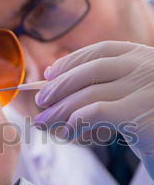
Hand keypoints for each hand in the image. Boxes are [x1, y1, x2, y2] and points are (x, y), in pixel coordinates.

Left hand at [34, 41, 153, 178]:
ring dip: (60, 109)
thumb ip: (111, 88)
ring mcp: (146, 88)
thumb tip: (60, 89)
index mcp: (146, 57)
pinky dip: (76, 122)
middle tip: (41, 102)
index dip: (72, 61)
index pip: (101, 51)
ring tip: (44, 122)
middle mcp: (147, 67)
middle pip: (91, 70)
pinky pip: (96, 113)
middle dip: (60, 86)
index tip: (50, 74)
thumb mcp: (137, 97)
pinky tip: (68, 133)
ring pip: (89, 94)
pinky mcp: (141, 114)